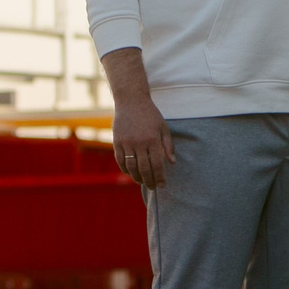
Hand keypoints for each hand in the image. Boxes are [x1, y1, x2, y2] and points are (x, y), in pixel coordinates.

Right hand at [102, 50, 174, 189]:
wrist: (131, 101)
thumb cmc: (150, 114)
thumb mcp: (163, 127)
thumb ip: (168, 145)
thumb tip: (172, 163)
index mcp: (153, 139)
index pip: (157, 164)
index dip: (160, 177)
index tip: (162, 184)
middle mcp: (139, 142)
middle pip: (144, 169)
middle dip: (149, 181)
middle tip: (153, 187)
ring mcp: (126, 142)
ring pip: (131, 167)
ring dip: (137, 177)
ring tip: (142, 181)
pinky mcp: (117, 141)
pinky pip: (120, 160)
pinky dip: (125, 169)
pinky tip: (131, 173)